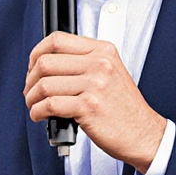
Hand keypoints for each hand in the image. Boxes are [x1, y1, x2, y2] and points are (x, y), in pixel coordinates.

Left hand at [23, 32, 165, 171]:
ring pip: (45, 84)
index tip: (32, 66)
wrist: (144, 135)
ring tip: (34, 104)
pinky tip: (39, 115)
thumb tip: (45, 62)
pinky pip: (49, 105)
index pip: (57, 40)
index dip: (36, 53)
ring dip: (32, 97)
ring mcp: (95, 85)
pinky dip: (37, 111)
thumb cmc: (124, 108)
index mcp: (103, 51)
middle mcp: (99, 65)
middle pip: (46, 62)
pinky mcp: (89, 107)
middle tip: (30, 90)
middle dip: (30, 79)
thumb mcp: (110, 73)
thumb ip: (84, 62)